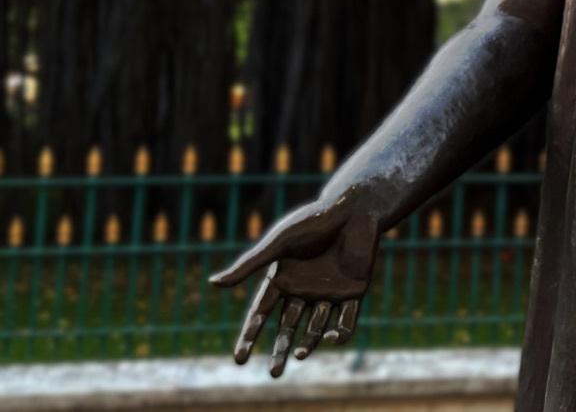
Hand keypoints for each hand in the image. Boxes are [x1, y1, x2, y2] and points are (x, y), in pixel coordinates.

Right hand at [209, 198, 378, 375]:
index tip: (239, 358)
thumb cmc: (313, 221)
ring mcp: (328, 292)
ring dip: (308, 344)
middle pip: (287, 326)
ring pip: (316, 327)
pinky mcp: (353, 292)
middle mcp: (303, 289)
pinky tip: (330, 338)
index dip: (250, 335)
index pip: (261, 313)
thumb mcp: (278, 244)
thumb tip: (213, 283)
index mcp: (282, 278)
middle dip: (280, 349)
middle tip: (274, 373)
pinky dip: (339, 334)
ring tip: (299, 355)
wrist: (355, 209)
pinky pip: (346, 321)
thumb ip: (249, 265)